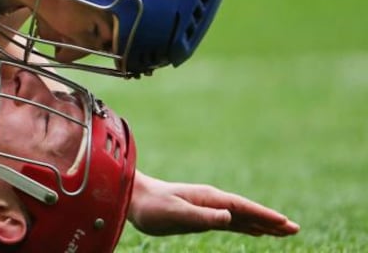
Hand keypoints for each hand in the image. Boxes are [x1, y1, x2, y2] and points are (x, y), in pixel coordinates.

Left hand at [128, 171, 299, 236]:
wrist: (134, 199)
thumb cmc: (152, 207)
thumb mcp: (177, 214)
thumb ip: (202, 216)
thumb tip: (229, 217)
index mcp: (209, 198)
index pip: (243, 208)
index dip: (265, 216)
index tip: (286, 223)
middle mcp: (212, 201)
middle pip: (248, 211)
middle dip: (270, 220)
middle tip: (295, 229)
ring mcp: (208, 207)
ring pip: (241, 217)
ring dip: (262, 223)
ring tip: (283, 231)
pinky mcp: (201, 215)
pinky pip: (230, 221)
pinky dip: (246, 226)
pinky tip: (255, 231)